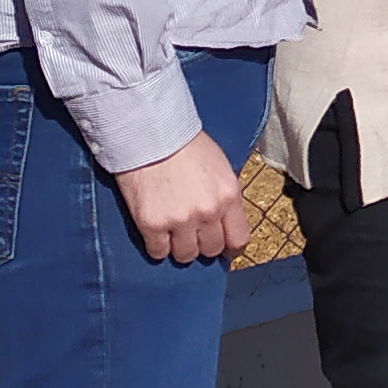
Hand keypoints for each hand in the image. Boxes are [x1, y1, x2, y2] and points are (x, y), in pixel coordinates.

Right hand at [113, 130, 250, 265]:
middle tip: (192, 234)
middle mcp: (208, 211)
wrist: (149, 132)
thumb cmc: (183, 144)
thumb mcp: (219, 166)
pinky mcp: (152, 224)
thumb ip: (224, 195)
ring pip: (185, 256)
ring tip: (173, 232)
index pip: (238, 239)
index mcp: (228, 195)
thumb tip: (225, 220)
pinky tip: (156, 232)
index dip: (230, 248)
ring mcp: (179, 220)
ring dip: (179, 247)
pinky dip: (157, 246)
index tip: (223, 249)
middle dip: (202, 244)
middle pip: (211, 250)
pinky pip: (158, 252)